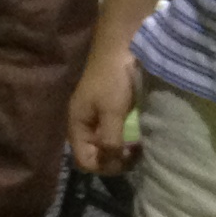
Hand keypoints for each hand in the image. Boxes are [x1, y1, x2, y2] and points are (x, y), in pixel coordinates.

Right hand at [68, 45, 139, 174]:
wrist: (119, 50)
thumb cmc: (112, 80)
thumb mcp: (111, 112)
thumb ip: (110, 139)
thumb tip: (113, 160)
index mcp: (77, 126)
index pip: (84, 161)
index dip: (104, 166)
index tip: (125, 159)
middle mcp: (84, 126)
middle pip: (94, 157)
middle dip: (113, 161)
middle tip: (135, 155)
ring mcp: (96, 120)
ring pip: (104, 148)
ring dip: (120, 152)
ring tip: (138, 148)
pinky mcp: (108, 113)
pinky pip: (112, 136)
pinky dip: (124, 142)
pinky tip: (137, 138)